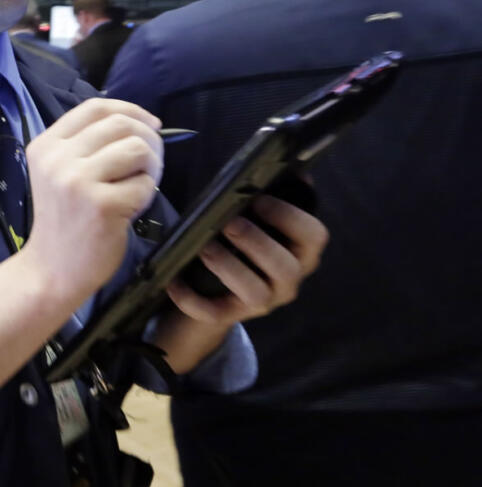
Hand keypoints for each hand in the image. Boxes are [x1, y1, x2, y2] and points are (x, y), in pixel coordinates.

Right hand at [22, 98, 163, 302]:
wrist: (52, 270)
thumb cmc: (63, 221)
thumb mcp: (59, 173)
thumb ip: (86, 145)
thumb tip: (140, 122)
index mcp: (45, 145)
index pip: (95, 107)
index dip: (130, 110)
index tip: (150, 124)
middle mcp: (57, 158)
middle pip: (121, 124)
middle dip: (149, 139)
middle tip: (151, 163)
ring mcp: (77, 181)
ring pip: (137, 148)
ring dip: (151, 166)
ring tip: (140, 186)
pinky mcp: (101, 205)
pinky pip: (143, 184)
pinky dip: (146, 195)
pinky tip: (131, 209)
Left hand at [165, 194, 327, 325]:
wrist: (220, 286)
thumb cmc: (243, 240)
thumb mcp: (260, 218)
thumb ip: (275, 196)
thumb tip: (293, 170)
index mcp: (300, 251)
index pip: (314, 236)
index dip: (290, 217)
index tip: (259, 199)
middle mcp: (288, 280)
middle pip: (287, 268)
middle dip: (256, 242)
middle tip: (228, 223)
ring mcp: (263, 302)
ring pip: (256, 293)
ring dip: (229, 267)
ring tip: (204, 246)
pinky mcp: (232, 316)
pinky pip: (214, 313)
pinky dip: (192, 299)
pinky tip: (173, 281)